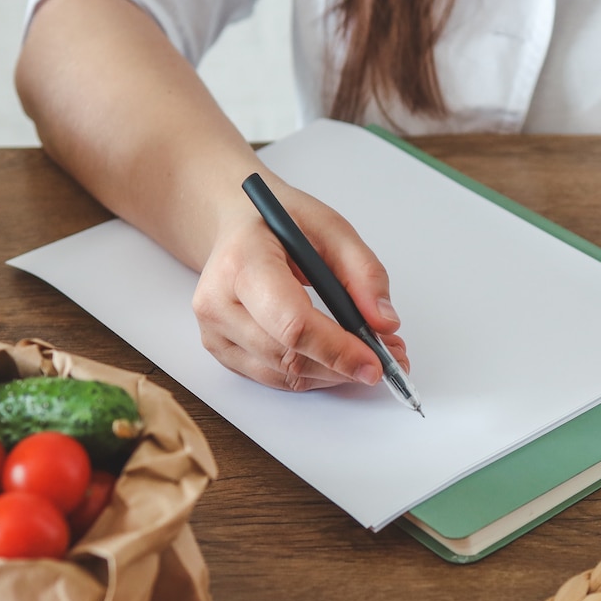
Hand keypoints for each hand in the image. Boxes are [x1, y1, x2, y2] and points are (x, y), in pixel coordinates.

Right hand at [192, 184, 407, 391]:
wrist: (234, 227)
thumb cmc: (276, 223)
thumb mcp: (330, 228)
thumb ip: (363, 273)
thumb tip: (383, 323)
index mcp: (242, 262)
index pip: (291, 323)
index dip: (337, 350)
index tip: (375, 362)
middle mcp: (218, 301)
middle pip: (288, 356)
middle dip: (344, 364)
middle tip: (387, 358)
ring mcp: (214, 331)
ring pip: (283, 375)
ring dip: (332, 374)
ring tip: (367, 355)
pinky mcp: (220, 350)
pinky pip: (273, 378)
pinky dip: (311, 374)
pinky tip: (336, 359)